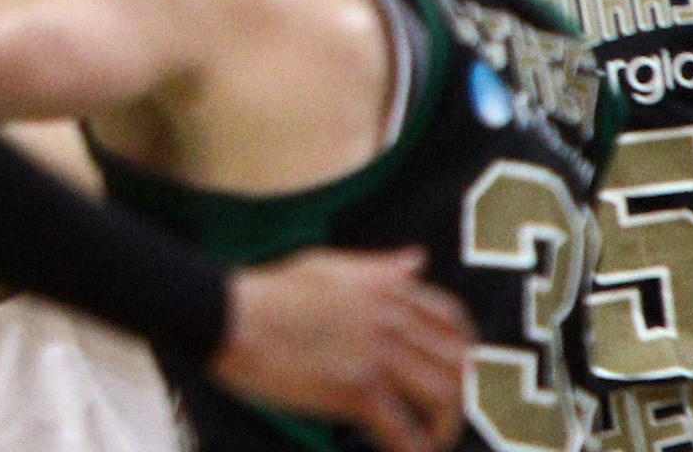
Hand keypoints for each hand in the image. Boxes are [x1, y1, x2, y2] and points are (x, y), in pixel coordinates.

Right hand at [209, 247, 469, 451]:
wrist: (229, 316)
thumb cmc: (268, 290)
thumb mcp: (327, 265)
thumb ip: (378, 268)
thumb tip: (417, 259)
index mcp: (384, 287)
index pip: (452, 319)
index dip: (464, 349)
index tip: (457, 369)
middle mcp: (389, 318)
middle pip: (455, 362)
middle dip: (460, 393)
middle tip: (445, 414)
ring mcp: (375, 355)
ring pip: (441, 396)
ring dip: (444, 424)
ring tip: (432, 439)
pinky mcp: (355, 391)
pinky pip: (403, 430)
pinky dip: (414, 449)